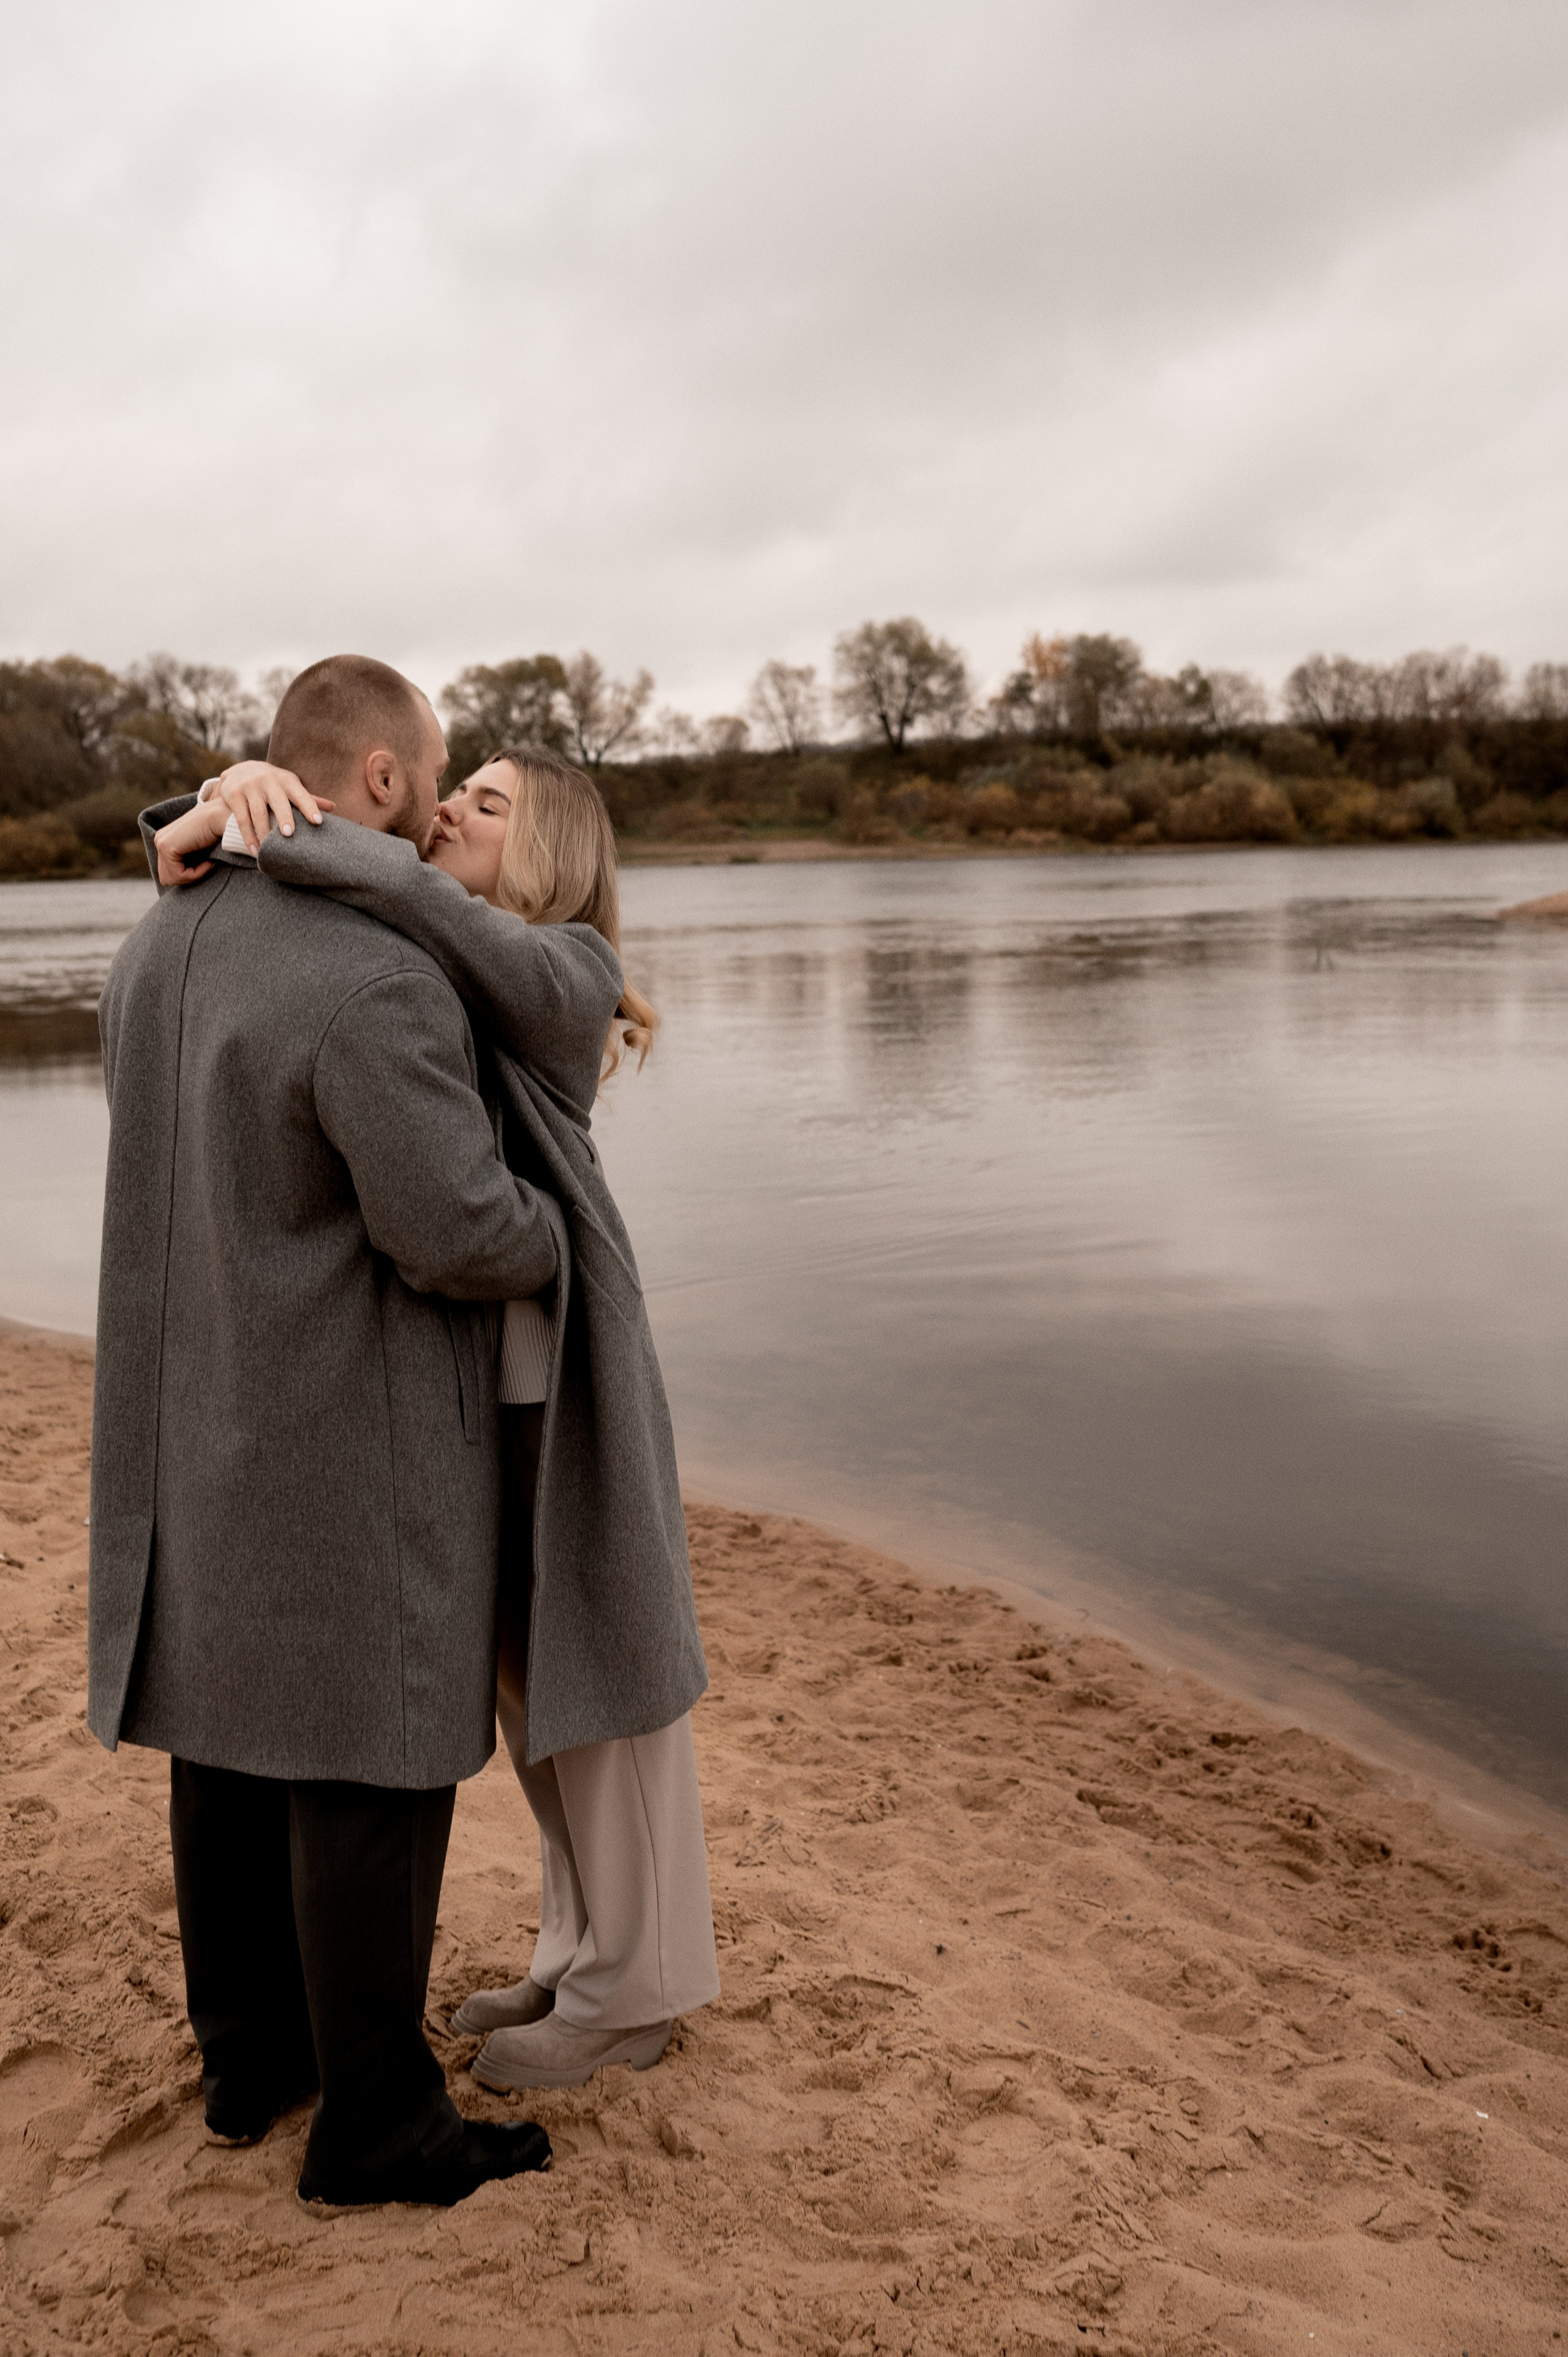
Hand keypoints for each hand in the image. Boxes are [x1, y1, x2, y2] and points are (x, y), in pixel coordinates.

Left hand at [154, 797, 227, 887]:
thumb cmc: (218, 833)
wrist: (224, 818)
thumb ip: (189, 861)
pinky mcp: (166, 847)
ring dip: (193, 876)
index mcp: (166, 839)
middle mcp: (159, 839)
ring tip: (208, 862)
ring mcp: (160, 842)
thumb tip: (184, 879)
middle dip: (188, 877)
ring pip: (171, 879)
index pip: (168, 872)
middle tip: (207, 865)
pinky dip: (196, 874)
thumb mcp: (200, 850)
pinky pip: (179, 875)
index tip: (207, 863)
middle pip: (167, 878)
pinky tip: (208, 862)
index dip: (189, 874)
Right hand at [212, 761, 334, 855]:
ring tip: (268, 851)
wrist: (240, 769)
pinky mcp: (234, 794)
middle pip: (278, 801)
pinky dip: (248, 836)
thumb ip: (308, 798)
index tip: (318, 821)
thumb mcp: (289, 786)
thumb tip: (333, 807)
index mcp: (287, 780)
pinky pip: (242, 818)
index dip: (310, 807)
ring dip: (263, 833)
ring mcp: (250, 787)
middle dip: (284, 816)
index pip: (300, 794)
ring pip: (257, 812)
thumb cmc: (273, 784)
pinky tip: (254, 850)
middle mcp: (268, 781)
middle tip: (289, 834)